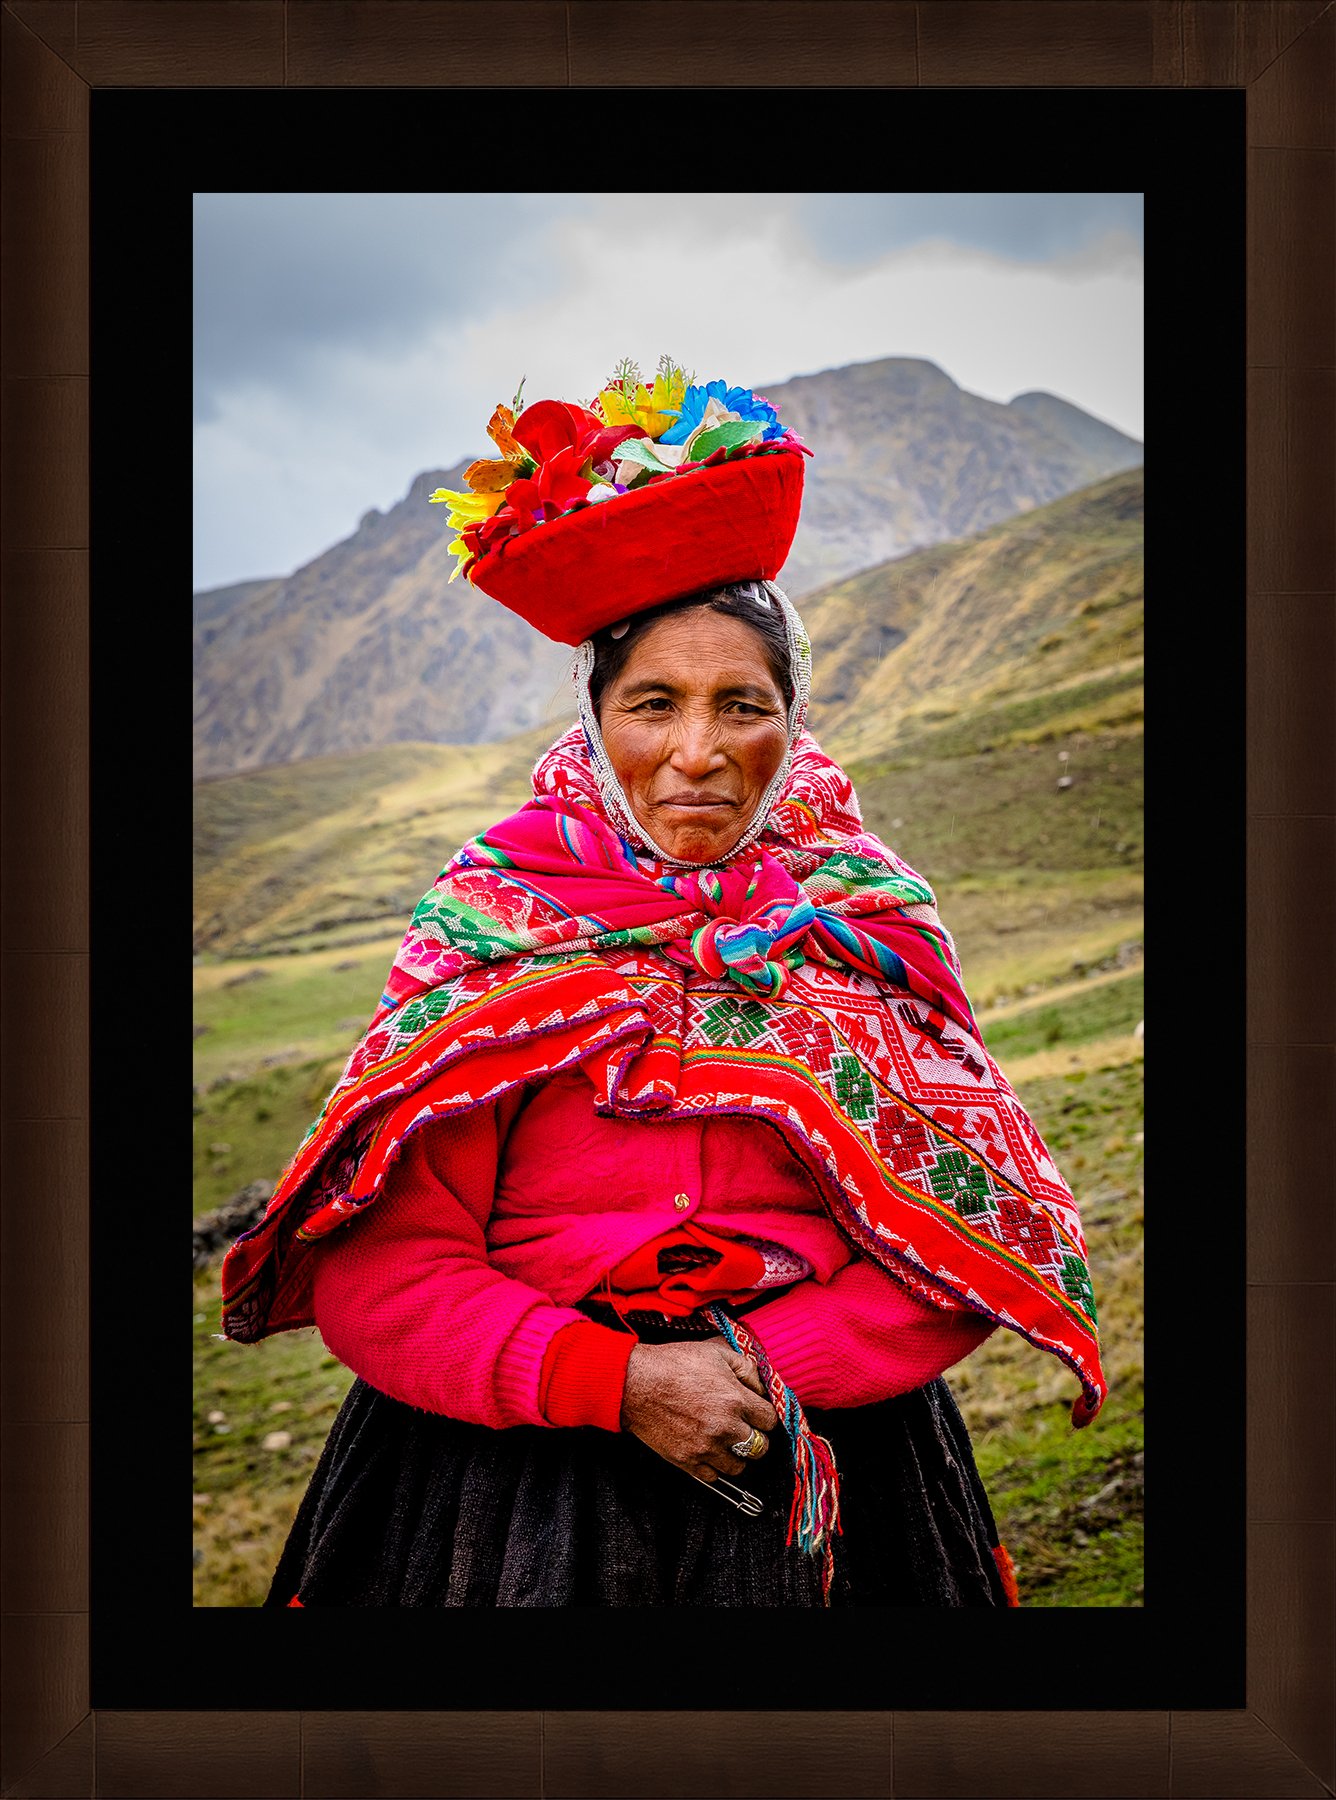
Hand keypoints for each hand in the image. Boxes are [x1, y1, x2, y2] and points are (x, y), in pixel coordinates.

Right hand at [619, 1337, 779, 1481]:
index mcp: (735, 1399)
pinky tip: (708, 1450)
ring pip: (739, 1466)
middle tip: (744, 1428)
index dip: (764, 1415)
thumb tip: (761, 1387)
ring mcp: (706, 1447)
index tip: (756, 1413)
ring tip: (725, 1441)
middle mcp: (725, 1427)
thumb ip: (746, 1368)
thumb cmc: (673, 1364)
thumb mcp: (715, 1353)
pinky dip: (714, 1466)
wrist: (636, 1383)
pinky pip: (713, 1476)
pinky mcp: (687, 1461)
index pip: (770, 1420)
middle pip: (760, 1447)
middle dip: (756, 1436)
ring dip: (736, 1454)